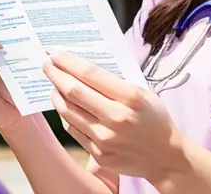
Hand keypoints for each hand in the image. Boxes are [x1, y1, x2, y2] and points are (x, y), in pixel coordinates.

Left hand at [43, 51, 186, 184]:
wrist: (164, 155)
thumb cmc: (154, 118)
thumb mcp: (143, 92)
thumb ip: (117, 83)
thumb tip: (86, 70)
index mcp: (130, 97)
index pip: (91, 74)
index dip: (69, 63)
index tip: (56, 54)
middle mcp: (116, 117)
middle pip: (75, 92)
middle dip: (57, 75)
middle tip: (47, 65)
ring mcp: (105, 138)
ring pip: (69, 111)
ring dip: (56, 95)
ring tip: (53, 84)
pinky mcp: (98, 154)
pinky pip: (73, 130)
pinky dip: (65, 114)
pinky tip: (63, 105)